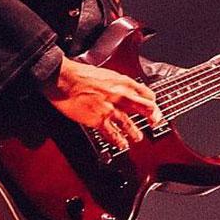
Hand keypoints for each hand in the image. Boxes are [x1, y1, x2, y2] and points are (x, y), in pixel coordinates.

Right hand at [45, 56, 161, 148]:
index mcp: (124, 82)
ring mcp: (110, 109)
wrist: (64, 79)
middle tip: (155, 123)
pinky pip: (112, 134)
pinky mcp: (98, 120)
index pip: (148, 94)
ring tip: (138, 138)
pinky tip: (121, 145)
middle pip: (146, 108)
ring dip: (135, 133)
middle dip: (153, 117)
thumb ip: (118, 84)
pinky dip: (118, 141)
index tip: (153, 107)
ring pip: (130, 125)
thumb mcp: (107, 74)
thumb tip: (124, 90)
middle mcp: (121, 96)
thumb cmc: (80, 74)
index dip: (152, 102)